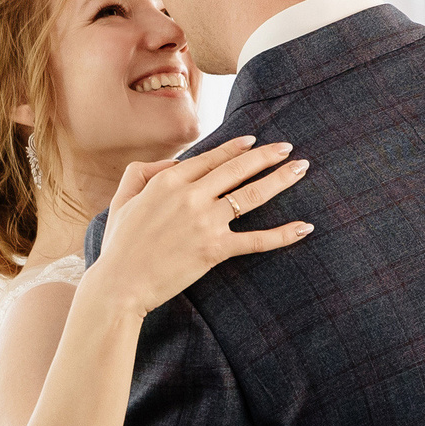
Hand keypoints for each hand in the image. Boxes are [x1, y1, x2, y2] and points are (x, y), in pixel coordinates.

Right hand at [87, 135, 312, 314]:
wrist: (121, 284)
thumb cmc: (120, 245)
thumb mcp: (122, 199)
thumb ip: (142, 173)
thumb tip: (171, 164)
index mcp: (169, 181)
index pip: (211, 158)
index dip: (235, 148)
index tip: (253, 141)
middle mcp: (191, 195)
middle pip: (237, 168)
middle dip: (266, 155)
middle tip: (288, 148)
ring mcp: (206, 221)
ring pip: (252, 194)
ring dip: (280, 178)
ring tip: (301, 168)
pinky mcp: (215, 249)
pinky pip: (256, 240)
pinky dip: (283, 234)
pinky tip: (304, 227)